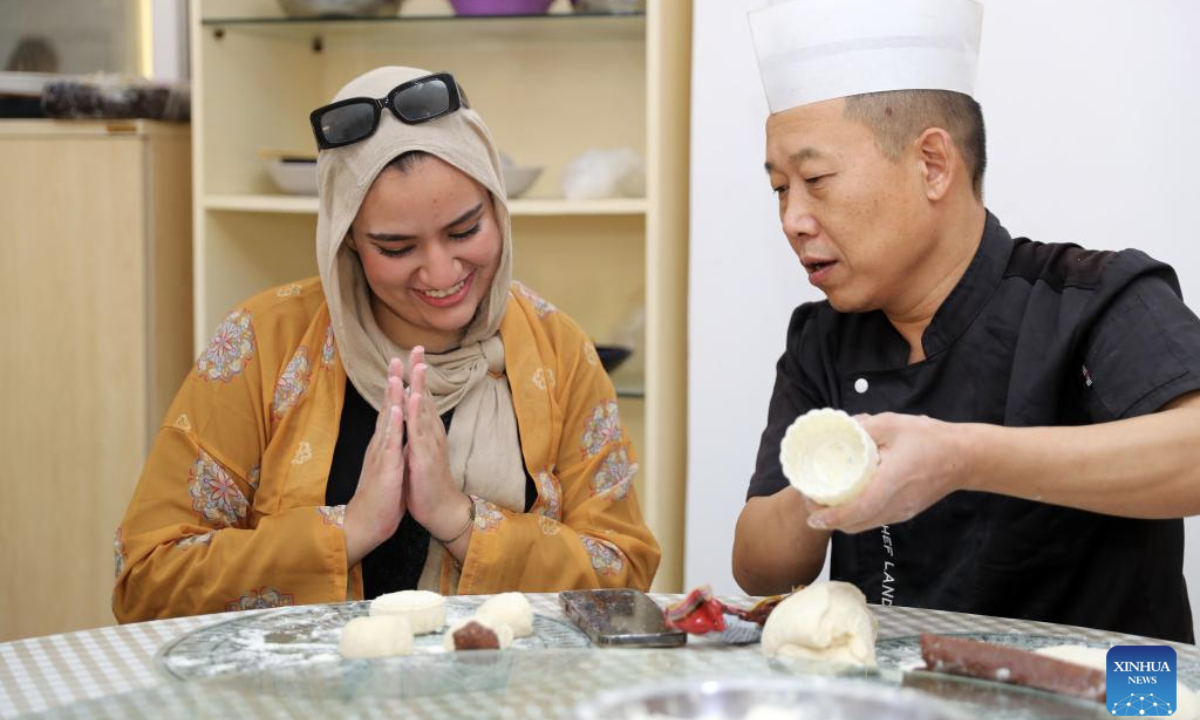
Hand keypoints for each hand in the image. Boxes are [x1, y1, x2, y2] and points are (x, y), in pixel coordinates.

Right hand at [343, 358, 406, 565]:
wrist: (367, 522)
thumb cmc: (381, 495)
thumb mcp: (391, 465)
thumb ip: (393, 446)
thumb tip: (399, 432)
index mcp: (385, 443)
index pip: (391, 409)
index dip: (397, 388)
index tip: (403, 365)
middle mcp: (381, 443)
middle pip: (386, 407)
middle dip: (392, 382)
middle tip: (396, 356)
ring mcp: (381, 453)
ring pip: (386, 420)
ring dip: (390, 396)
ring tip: (394, 374)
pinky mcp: (385, 467)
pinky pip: (389, 443)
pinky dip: (392, 425)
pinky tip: (394, 409)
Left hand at [403, 346, 473, 548]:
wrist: (440, 509)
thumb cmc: (428, 482)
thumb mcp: (419, 451)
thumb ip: (416, 432)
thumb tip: (409, 415)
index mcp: (427, 430)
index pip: (421, 397)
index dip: (417, 375)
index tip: (412, 353)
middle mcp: (431, 432)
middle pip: (425, 396)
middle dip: (419, 372)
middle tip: (416, 347)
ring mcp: (429, 443)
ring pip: (424, 410)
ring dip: (420, 387)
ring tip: (418, 365)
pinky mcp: (424, 457)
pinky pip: (419, 432)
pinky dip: (416, 414)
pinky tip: (414, 399)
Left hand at [805, 412, 972, 533]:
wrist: (963, 458)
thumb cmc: (930, 439)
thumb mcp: (893, 424)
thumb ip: (864, 427)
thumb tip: (837, 430)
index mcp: (892, 481)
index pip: (859, 508)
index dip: (832, 516)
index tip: (812, 514)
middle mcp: (896, 503)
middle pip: (855, 523)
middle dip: (828, 518)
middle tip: (809, 502)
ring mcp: (901, 512)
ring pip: (863, 525)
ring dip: (840, 520)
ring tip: (822, 502)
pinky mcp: (904, 512)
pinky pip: (874, 520)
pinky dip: (855, 516)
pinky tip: (845, 501)